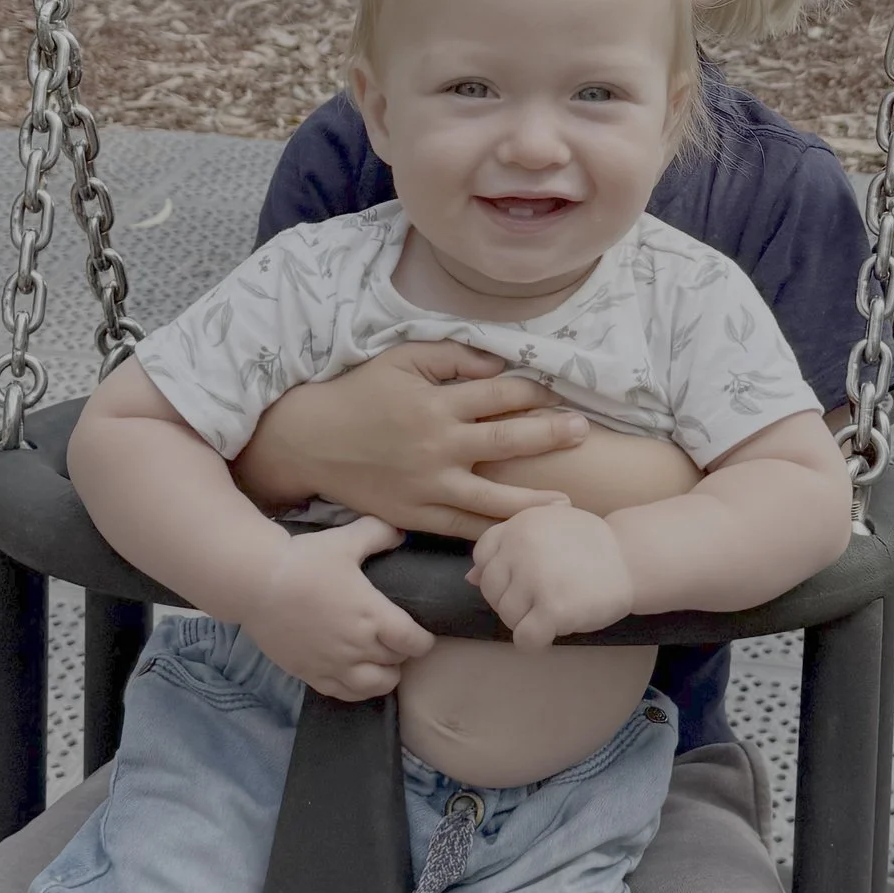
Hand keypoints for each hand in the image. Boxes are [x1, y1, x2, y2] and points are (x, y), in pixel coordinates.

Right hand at [233, 340, 586, 538]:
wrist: (310, 442)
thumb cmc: (359, 394)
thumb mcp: (401, 360)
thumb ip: (452, 357)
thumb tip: (498, 363)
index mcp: (437, 403)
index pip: (498, 394)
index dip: (531, 391)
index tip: (557, 393)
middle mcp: (438, 446)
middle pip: (506, 439)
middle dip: (549, 435)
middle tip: (583, 432)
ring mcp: (428, 485)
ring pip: (491, 496)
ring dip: (531, 499)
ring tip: (566, 504)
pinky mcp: (415, 514)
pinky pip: (461, 526)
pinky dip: (490, 530)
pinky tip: (517, 534)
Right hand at [240, 517, 432, 700]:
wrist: (257, 583)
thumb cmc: (304, 561)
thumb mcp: (345, 540)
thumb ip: (377, 534)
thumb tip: (400, 533)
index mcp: (373, 615)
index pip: (414, 642)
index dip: (423, 641)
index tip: (421, 635)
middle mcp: (358, 646)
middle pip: (396, 662)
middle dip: (401, 653)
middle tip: (396, 641)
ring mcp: (334, 664)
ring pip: (375, 686)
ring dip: (384, 676)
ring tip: (381, 663)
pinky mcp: (311, 674)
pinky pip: (344, 694)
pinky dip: (357, 689)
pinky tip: (356, 676)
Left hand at [469, 504, 636, 649]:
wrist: (632, 557)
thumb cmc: (589, 546)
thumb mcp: (547, 529)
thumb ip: (507, 547)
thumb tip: (469, 578)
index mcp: (519, 524)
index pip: (482, 557)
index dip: (502, 574)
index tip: (527, 576)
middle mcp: (522, 546)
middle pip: (491, 590)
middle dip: (514, 600)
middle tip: (545, 596)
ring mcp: (536, 577)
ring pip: (507, 616)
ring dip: (528, 621)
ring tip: (555, 609)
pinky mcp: (553, 608)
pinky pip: (524, 639)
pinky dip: (536, 642)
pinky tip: (554, 630)